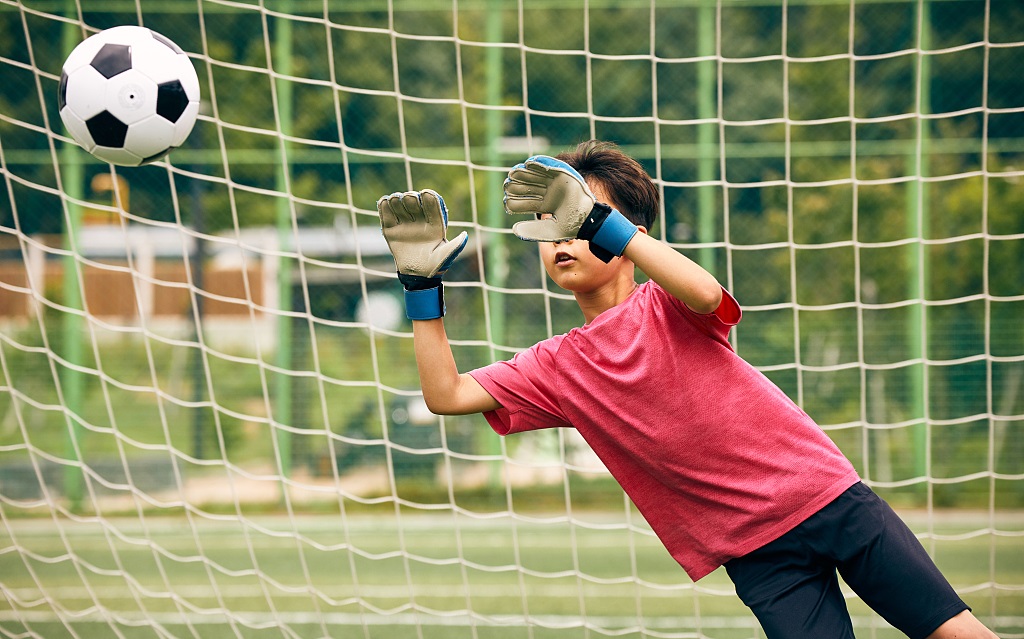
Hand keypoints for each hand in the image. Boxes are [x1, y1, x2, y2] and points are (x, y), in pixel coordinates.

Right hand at [377, 189, 467, 318]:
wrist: (415, 275)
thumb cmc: (434, 266)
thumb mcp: (445, 257)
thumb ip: (455, 247)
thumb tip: (465, 235)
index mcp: (434, 224)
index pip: (432, 206)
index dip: (430, 198)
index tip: (426, 194)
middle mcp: (419, 221)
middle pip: (414, 202)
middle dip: (411, 198)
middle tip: (409, 198)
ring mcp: (405, 224)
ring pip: (400, 204)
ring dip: (397, 199)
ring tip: (396, 199)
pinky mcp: (391, 229)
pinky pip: (386, 214)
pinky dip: (384, 206)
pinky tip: (385, 201)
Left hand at [503, 155, 637, 262]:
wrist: (588, 219)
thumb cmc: (572, 226)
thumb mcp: (550, 231)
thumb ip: (533, 230)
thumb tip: (513, 230)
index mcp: (545, 204)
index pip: (526, 201)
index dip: (515, 201)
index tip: (506, 203)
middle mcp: (549, 192)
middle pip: (529, 187)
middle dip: (517, 185)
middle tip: (507, 185)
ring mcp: (556, 183)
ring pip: (536, 176)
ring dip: (524, 173)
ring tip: (513, 173)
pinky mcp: (564, 175)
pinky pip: (549, 166)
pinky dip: (540, 163)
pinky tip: (529, 163)